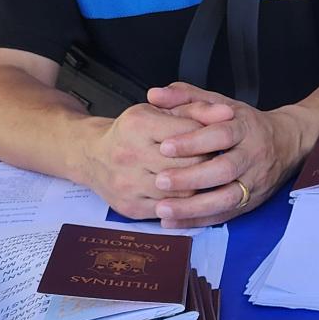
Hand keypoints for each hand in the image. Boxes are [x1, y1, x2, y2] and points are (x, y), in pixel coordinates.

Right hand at [82, 100, 215, 219]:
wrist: (92, 156)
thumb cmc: (131, 132)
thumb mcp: (159, 111)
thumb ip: (196, 109)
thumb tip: (227, 113)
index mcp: (138, 124)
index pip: (189, 132)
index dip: (208, 136)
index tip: (216, 138)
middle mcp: (129, 154)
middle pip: (188, 164)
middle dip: (207, 162)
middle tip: (214, 159)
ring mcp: (128, 184)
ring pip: (182, 191)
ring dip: (198, 185)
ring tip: (202, 176)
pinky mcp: (130, 207)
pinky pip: (169, 210)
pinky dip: (183, 203)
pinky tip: (187, 193)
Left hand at [143, 82, 313, 225]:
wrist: (287, 143)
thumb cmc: (245, 123)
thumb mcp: (220, 103)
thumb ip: (187, 96)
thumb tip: (155, 94)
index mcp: (244, 128)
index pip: (221, 135)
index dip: (193, 141)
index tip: (165, 146)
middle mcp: (252, 156)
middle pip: (224, 169)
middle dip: (191, 177)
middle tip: (160, 180)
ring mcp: (254, 182)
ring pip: (226, 198)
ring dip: (193, 207)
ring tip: (162, 209)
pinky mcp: (251, 202)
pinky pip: (225, 215)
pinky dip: (198, 221)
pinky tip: (173, 222)